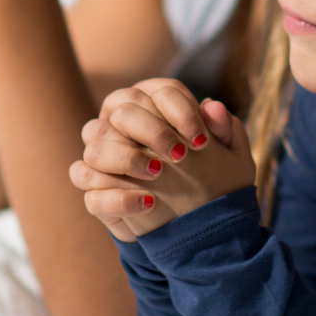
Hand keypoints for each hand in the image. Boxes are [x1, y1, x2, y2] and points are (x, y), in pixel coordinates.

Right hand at [67, 79, 255, 239]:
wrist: (191, 225)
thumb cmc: (208, 179)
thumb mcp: (229, 158)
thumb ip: (225, 130)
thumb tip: (213, 105)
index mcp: (154, 106)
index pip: (159, 90)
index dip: (180, 110)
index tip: (201, 139)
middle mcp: (120, 125)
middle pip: (123, 110)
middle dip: (154, 130)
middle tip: (181, 155)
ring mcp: (102, 158)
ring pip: (96, 145)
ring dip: (128, 158)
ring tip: (158, 174)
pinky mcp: (95, 190)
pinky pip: (87, 183)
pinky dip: (117, 195)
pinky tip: (149, 203)